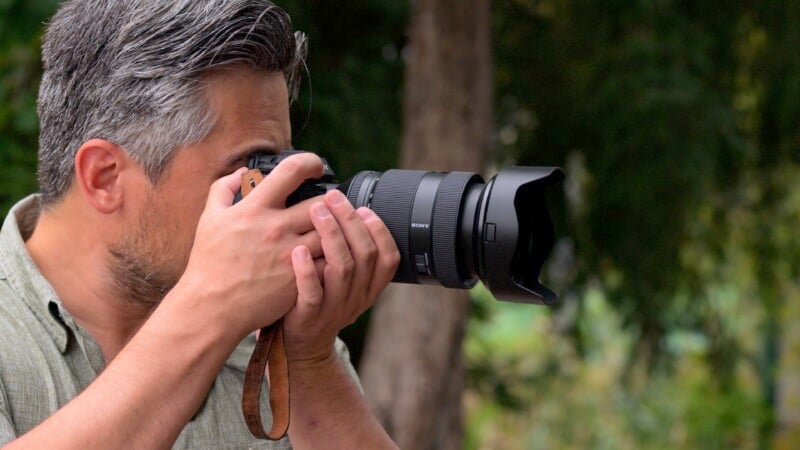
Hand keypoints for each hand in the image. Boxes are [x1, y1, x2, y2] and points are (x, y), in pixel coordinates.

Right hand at [171, 153, 326, 337]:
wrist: (211, 307)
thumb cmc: (209, 263)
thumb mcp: (209, 219)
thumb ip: (223, 189)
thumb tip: (242, 172)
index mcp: (254, 208)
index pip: (291, 171)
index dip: (310, 162)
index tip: (316, 167)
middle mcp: (275, 228)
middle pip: (321, 203)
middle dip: (330, 202)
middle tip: (331, 206)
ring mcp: (289, 254)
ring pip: (331, 232)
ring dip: (336, 229)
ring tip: (336, 230)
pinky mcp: (299, 278)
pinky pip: (329, 261)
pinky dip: (333, 256)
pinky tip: (330, 255)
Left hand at [283, 189, 399, 363]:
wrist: (301, 345)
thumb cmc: (320, 299)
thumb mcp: (345, 281)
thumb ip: (351, 252)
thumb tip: (348, 208)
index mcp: (370, 287)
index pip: (389, 257)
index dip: (379, 230)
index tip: (363, 208)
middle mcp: (357, 297)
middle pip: (365, 255)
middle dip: (350, 221)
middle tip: (333, 198)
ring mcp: (334, 308)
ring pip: (343, 269)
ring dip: (331, 236)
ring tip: (316, 211)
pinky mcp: (310, 317)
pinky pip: (313, 292)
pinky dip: (307, 269)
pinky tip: (298, 248)